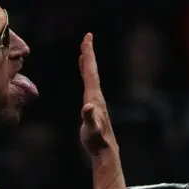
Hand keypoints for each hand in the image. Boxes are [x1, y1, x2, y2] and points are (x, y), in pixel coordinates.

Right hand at [78, 34, 115, 157]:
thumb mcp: (92, 130)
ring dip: (87, 63)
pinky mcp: (93, 106)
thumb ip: (90, 119)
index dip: (88, 55)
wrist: (104, 151)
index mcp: (94, 97)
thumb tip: (87, 107)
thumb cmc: (96, 141)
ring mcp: (96, 100)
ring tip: (84, 52)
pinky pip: (89, 85)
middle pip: (92, 71)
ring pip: (91, 77)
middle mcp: (97, 96)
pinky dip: (86, 75)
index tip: (88, 38)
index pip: (91, 72)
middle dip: (89, 54)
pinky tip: (85, 74)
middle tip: (87, 37)